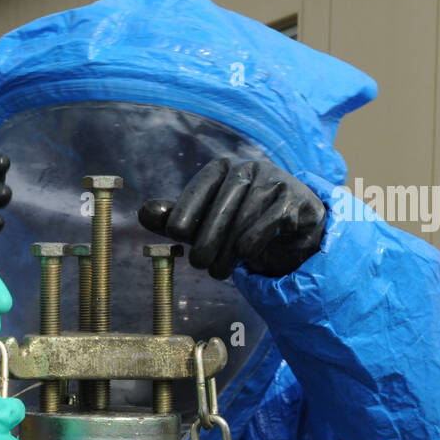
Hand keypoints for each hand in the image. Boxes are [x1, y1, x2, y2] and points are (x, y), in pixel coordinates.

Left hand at [138, 158, 325, 278]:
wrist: (292, 225)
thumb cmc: (239, 221)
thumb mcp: (204, 219)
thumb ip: (175, 217)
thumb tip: (144, 213)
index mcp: (221, 169)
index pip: (200, 187)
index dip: (186, 210)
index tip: (176, 233)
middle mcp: (248, 168)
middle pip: (222, 206)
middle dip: (207, 239)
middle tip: (199, 264)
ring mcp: (275, 181)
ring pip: (245, 217)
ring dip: (229, 249)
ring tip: (219, 271)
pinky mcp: (295, 200)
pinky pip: (272, 221)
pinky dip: (255, 240)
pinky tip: (246, 254)